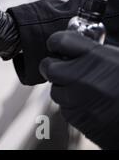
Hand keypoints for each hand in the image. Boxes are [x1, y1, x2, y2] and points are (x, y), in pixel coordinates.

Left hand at [40, 31, 118, 148]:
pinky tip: (90, 105)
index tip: (58, 46)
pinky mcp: (77, 118)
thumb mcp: (117, 59)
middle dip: (53, 67)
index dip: (56, 43)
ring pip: (56, 90)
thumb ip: (93, 52)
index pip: (58, 41)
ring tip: (84, 90)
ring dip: (64, 89)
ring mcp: (77, 99)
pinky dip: (73, 107)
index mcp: (96, 57)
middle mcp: (82, 77)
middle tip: (63, 69)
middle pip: (48, 67)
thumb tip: (72, 48)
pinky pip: (65, 109)